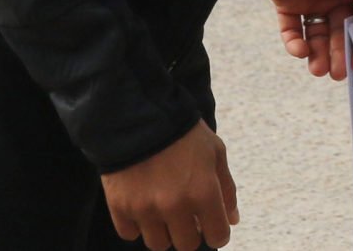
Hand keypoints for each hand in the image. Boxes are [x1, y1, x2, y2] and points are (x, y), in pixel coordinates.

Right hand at [102, 121, 236, 250]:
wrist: (139, 116)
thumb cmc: (184, 133)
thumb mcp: (215, 153)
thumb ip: (226, 189)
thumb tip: (232, 220)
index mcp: (203, 192)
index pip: (217, 236)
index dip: (217, 232)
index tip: (211, 224)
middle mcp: (175, 206)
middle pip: (186, 245)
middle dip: (190, 232)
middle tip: (186, 214)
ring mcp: (145, 209)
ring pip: (157, 243)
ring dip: (163, 230)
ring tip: (162, 208)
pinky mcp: (120, 206)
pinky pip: (130, 233)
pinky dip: (137, 224)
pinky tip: (142, 204)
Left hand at [266, 0, 352, 79]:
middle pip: (337, 33)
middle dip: (337, 54)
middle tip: (338, 74)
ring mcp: (309, 1)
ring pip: (314, 35)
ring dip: (317, 54)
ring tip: (319, 70)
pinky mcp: (286, 4)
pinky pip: (290, 29)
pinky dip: (294, 43)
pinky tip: (301, 51)